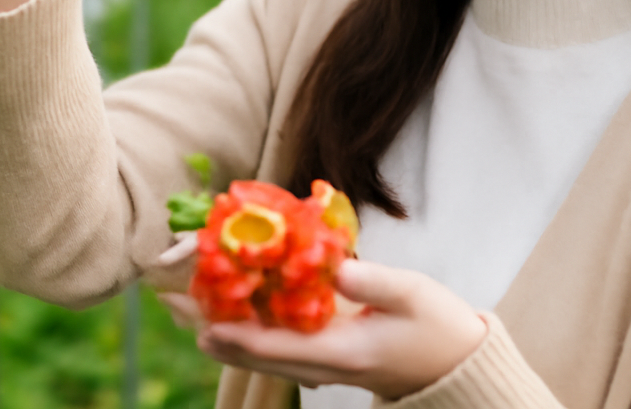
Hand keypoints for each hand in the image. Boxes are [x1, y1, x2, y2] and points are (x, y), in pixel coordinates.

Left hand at [161, 259, 486, 400]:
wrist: (455, 364)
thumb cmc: (437, 325)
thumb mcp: (413, 293)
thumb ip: (372, 279)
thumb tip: (333, 265)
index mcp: (344, 353)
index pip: (280, 348)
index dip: (240, 337)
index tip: (205, 324)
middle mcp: (325, 365)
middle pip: (257, 356)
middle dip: (215, 332)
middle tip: (175, 307)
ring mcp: (324, 365)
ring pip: (262, 355)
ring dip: (225, 333)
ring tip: (186, 310)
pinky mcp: (326, 357)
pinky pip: (278, 347)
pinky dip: (249, 332)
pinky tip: (229, 313)